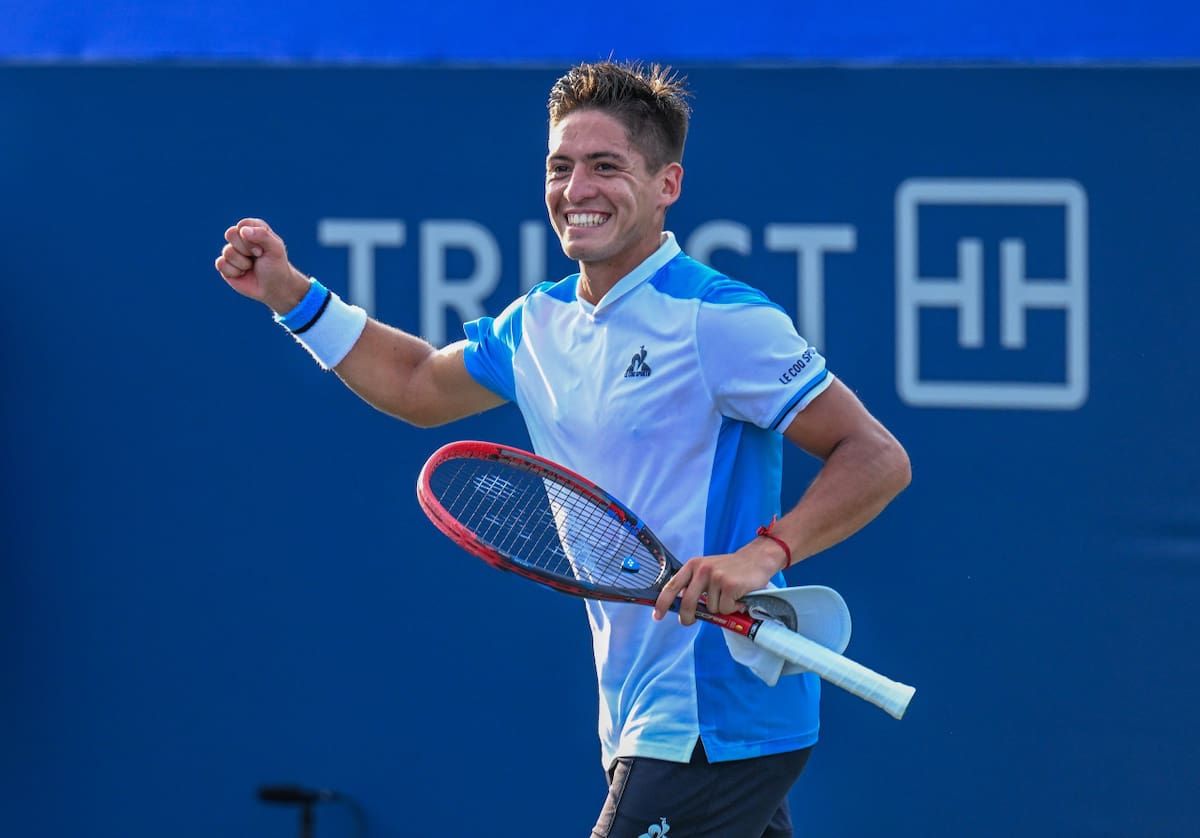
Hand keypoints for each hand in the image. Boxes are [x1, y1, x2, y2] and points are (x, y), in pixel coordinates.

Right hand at [214, 218, 308, 313]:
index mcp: (254, 228)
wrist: (274, 289)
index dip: (251, 239)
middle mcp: (241, 237)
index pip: (243, 225)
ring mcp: (232, 251)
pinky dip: (234, 272)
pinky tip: (242, 274)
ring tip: (251, 267)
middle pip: (230, 234)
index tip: (262, 250)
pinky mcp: (225, 265)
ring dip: (243, 263)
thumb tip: (242, 230)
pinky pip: (220, 264)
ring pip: (227, 251)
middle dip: (245, 250)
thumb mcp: (276, 249)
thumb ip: (263, 235)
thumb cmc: (276, 267)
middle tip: (258, 257)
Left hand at [652, 537, 787, 625]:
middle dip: (687, 616)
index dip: (662, 602)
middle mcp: (702, 570)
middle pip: (687, 603)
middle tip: (688, 621)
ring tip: (729, 597)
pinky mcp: (730, 585)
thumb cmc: (731, 569)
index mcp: (693, 565)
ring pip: (711, 608)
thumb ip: (695, 585)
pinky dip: (733, 608)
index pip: (673, 586)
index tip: (657, 616)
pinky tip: (738, 598)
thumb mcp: (708, 570)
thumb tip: (683, 608)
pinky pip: (725, 609)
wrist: (757, 559)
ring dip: (721, 608)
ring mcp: (716, 577)